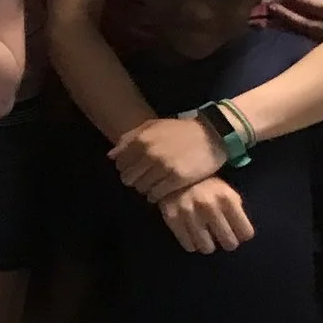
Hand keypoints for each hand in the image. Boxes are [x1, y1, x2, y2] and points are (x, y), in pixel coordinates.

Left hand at [112, 112, 227, 201]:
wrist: (211, 134)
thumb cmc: (179, 130)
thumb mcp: (152, 126)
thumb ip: (129, 138)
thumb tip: (111, 156)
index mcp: (141, 140)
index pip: (120, 164)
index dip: (125, 169)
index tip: (133, 170)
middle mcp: (150, 153)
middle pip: (128, 178)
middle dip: (133, 180)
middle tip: (143, 179)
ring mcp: (163, 167)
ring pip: (141, 188)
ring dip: (145, 189)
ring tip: (153, 185)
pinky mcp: (177, 179)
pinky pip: (156, 195)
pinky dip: (156, 196)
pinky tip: (161, 191)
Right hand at [159, 176, 254, 252]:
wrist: (172, 171)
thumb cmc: (205, 184)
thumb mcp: (226, 190)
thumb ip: (235, 209)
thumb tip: (239, 232)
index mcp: (226, 198)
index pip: (246, 232)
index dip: (242, 234)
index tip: (237, 231)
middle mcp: (209, 206)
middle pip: (229, 243)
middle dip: (227, 241)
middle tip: (221, 236)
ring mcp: (189, 213)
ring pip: (207, 248)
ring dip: (208, 244)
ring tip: (205, 236)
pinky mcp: (172, 218)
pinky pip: (189, 246)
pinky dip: (192, 244)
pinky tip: (192, 234)